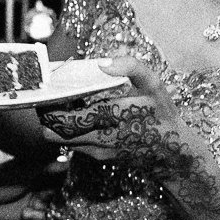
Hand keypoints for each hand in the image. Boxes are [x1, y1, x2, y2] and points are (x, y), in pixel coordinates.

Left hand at [0, 151, 68, 219]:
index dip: (68, 185)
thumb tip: (66, 161)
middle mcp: (46, 186)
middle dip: (53, 202)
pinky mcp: (34, 215)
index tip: (62, 190)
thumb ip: (45, 167)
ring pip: (55, 212)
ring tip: (27, 211)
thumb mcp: (22, 172)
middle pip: (64, 198)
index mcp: (45, 171)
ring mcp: (41, 202)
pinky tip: (24, 215)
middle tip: (38, 201)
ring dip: (43, 214)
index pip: (66, 177)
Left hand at [39, 59, 219, 218]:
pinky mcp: (99, 157)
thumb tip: (103, 63)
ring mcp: (100, 150)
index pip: (72, 115)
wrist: (173, 155)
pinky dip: (66, 129)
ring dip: (53, 122)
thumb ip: (133, 68)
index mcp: (118, 115)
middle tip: (46, 95)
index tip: (48, 89)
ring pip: (60, 139)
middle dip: (46, 113)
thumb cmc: (163, 116)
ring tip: (59, 103)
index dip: (52, 105)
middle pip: (57, 131)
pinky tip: (74, 114)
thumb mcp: (155, 86)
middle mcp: (105, 137)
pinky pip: (72, 143)